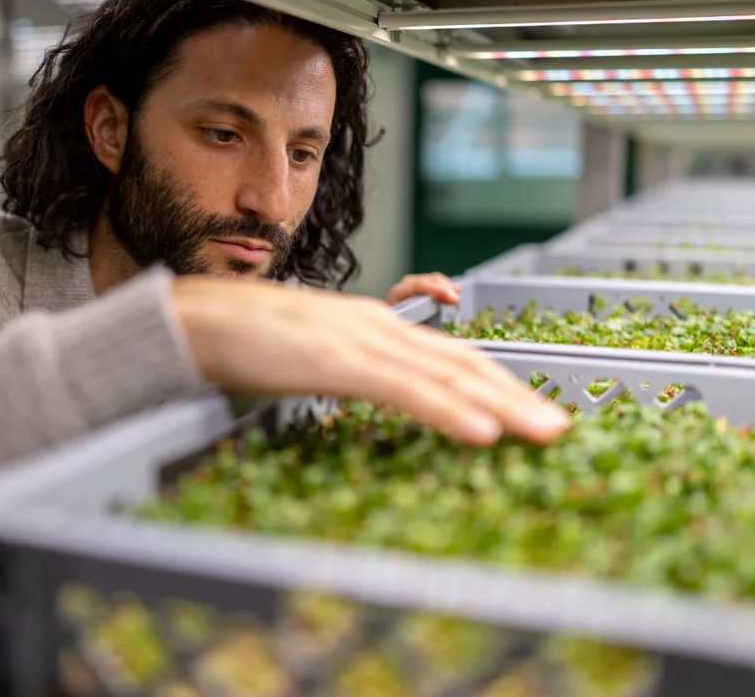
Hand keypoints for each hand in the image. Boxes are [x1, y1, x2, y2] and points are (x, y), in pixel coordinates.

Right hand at [170, 276, 568, 445]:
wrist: (194, 319)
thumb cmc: (244, 340)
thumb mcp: (309, 355)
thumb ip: (346, 370)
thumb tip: (374, 393)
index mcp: (371, 327)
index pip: (447, 355)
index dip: (493, 381)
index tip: (529, 409)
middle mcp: (376, 327)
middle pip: (460, 362)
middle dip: (515, 394)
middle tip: (560, 426)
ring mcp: (358, 341)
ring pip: (444, 375)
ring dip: (501, 405)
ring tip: (543, 431)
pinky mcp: (336, 360)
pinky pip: (404, 389)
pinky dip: (447, 411)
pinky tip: (480, 433)